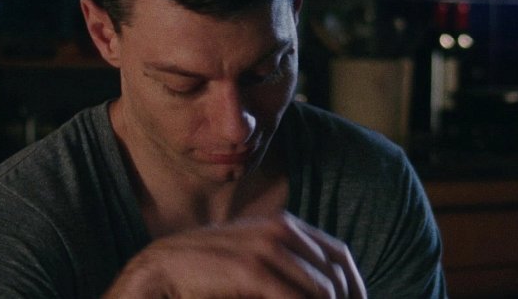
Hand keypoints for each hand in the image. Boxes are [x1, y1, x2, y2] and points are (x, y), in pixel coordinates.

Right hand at [103, 212, 366, 298]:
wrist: (162, 269)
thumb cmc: (208, 271)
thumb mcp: (252, 260)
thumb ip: (284, 268)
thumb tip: (323, 291)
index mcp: (285, 226)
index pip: (339, 256)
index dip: (355, 286)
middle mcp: (282, 231)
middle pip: (336, 274)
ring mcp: (267, 248)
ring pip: (322, 290)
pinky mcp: (252, 269)